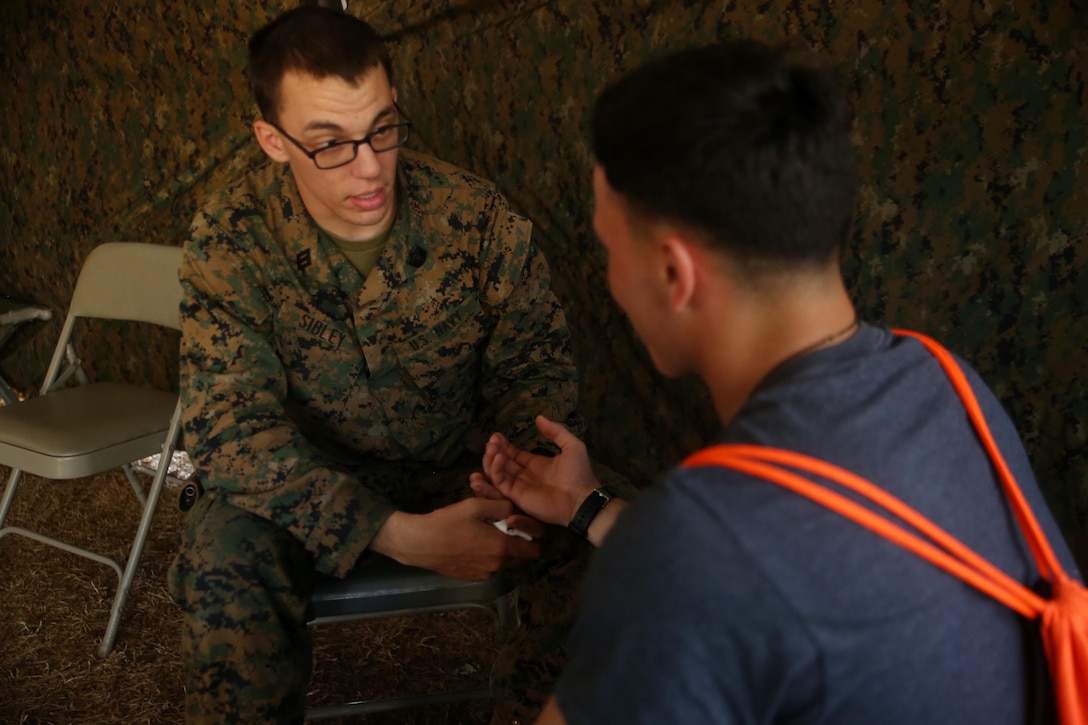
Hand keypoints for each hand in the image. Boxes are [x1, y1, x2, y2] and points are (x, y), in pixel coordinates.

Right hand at [370, 497, 539, 580]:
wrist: (419, 543)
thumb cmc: (448, 522)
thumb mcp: (476, 505)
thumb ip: (502, 506)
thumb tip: (514, 511)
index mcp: (502, 548)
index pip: (535, 550)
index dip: (533, 537)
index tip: (523, 526)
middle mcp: (497, 566)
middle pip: (520, 557)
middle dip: (517, 543)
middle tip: (502, 527)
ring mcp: (484, 574)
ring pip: (504, 562)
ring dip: (501, 550)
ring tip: (484, 534)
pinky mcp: (472, 578)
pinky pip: (489, 567)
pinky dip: (487, 558)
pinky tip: (472, 544)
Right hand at [469, 415, 598, 527]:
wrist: (582, 499)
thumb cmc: (579, 474)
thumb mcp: (571, 446)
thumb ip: (556, 431)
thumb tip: (539, 418)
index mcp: (536, 465)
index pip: (514, 454)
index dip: (504, 445)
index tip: (496, 435)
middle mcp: (525, 475)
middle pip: (503, 462)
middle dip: (495, 450)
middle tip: (492, 439)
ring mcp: (519, 486)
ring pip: (498, 472)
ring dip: (492, 459)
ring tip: (491, 446)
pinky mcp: (516, 496)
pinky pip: (501, 482)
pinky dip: (496, 469)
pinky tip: (498, 457)